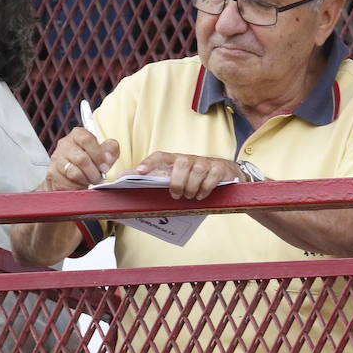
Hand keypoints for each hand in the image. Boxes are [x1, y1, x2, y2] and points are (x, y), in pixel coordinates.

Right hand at [45, 127, 119, 189]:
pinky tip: (80, 184)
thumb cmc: (92, 161)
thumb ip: (111, 150)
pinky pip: (67, 183)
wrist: (73, 175)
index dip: (98, 154)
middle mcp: (64, 144)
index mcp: (78, 134)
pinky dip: (77, 187)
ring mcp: (56, 158)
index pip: (87, 139)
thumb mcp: (106, 152)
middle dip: (94, 172)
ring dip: (86, 180)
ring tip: (90, 180)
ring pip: (74, 173)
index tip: (105, 166)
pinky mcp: (52, 173)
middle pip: (82, 159)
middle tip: (99, 177)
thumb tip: (107, 158)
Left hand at [131, 151, 245, 200]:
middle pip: (181, 162)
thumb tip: (124, 176)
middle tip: (175, 195)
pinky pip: (211, 177)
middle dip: (177, 181)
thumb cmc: (197, 179)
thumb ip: (154, 178)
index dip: (150, 162)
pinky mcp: (220, 169)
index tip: (139, 172)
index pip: (161, 155)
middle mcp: (191, 159)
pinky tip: (201, 196)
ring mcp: (207, 163)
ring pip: (197, 170)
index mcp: (177, 161)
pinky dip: (205, 188)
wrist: (228, 177)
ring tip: (190, 197)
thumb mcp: (177, 178)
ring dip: (191, 187)